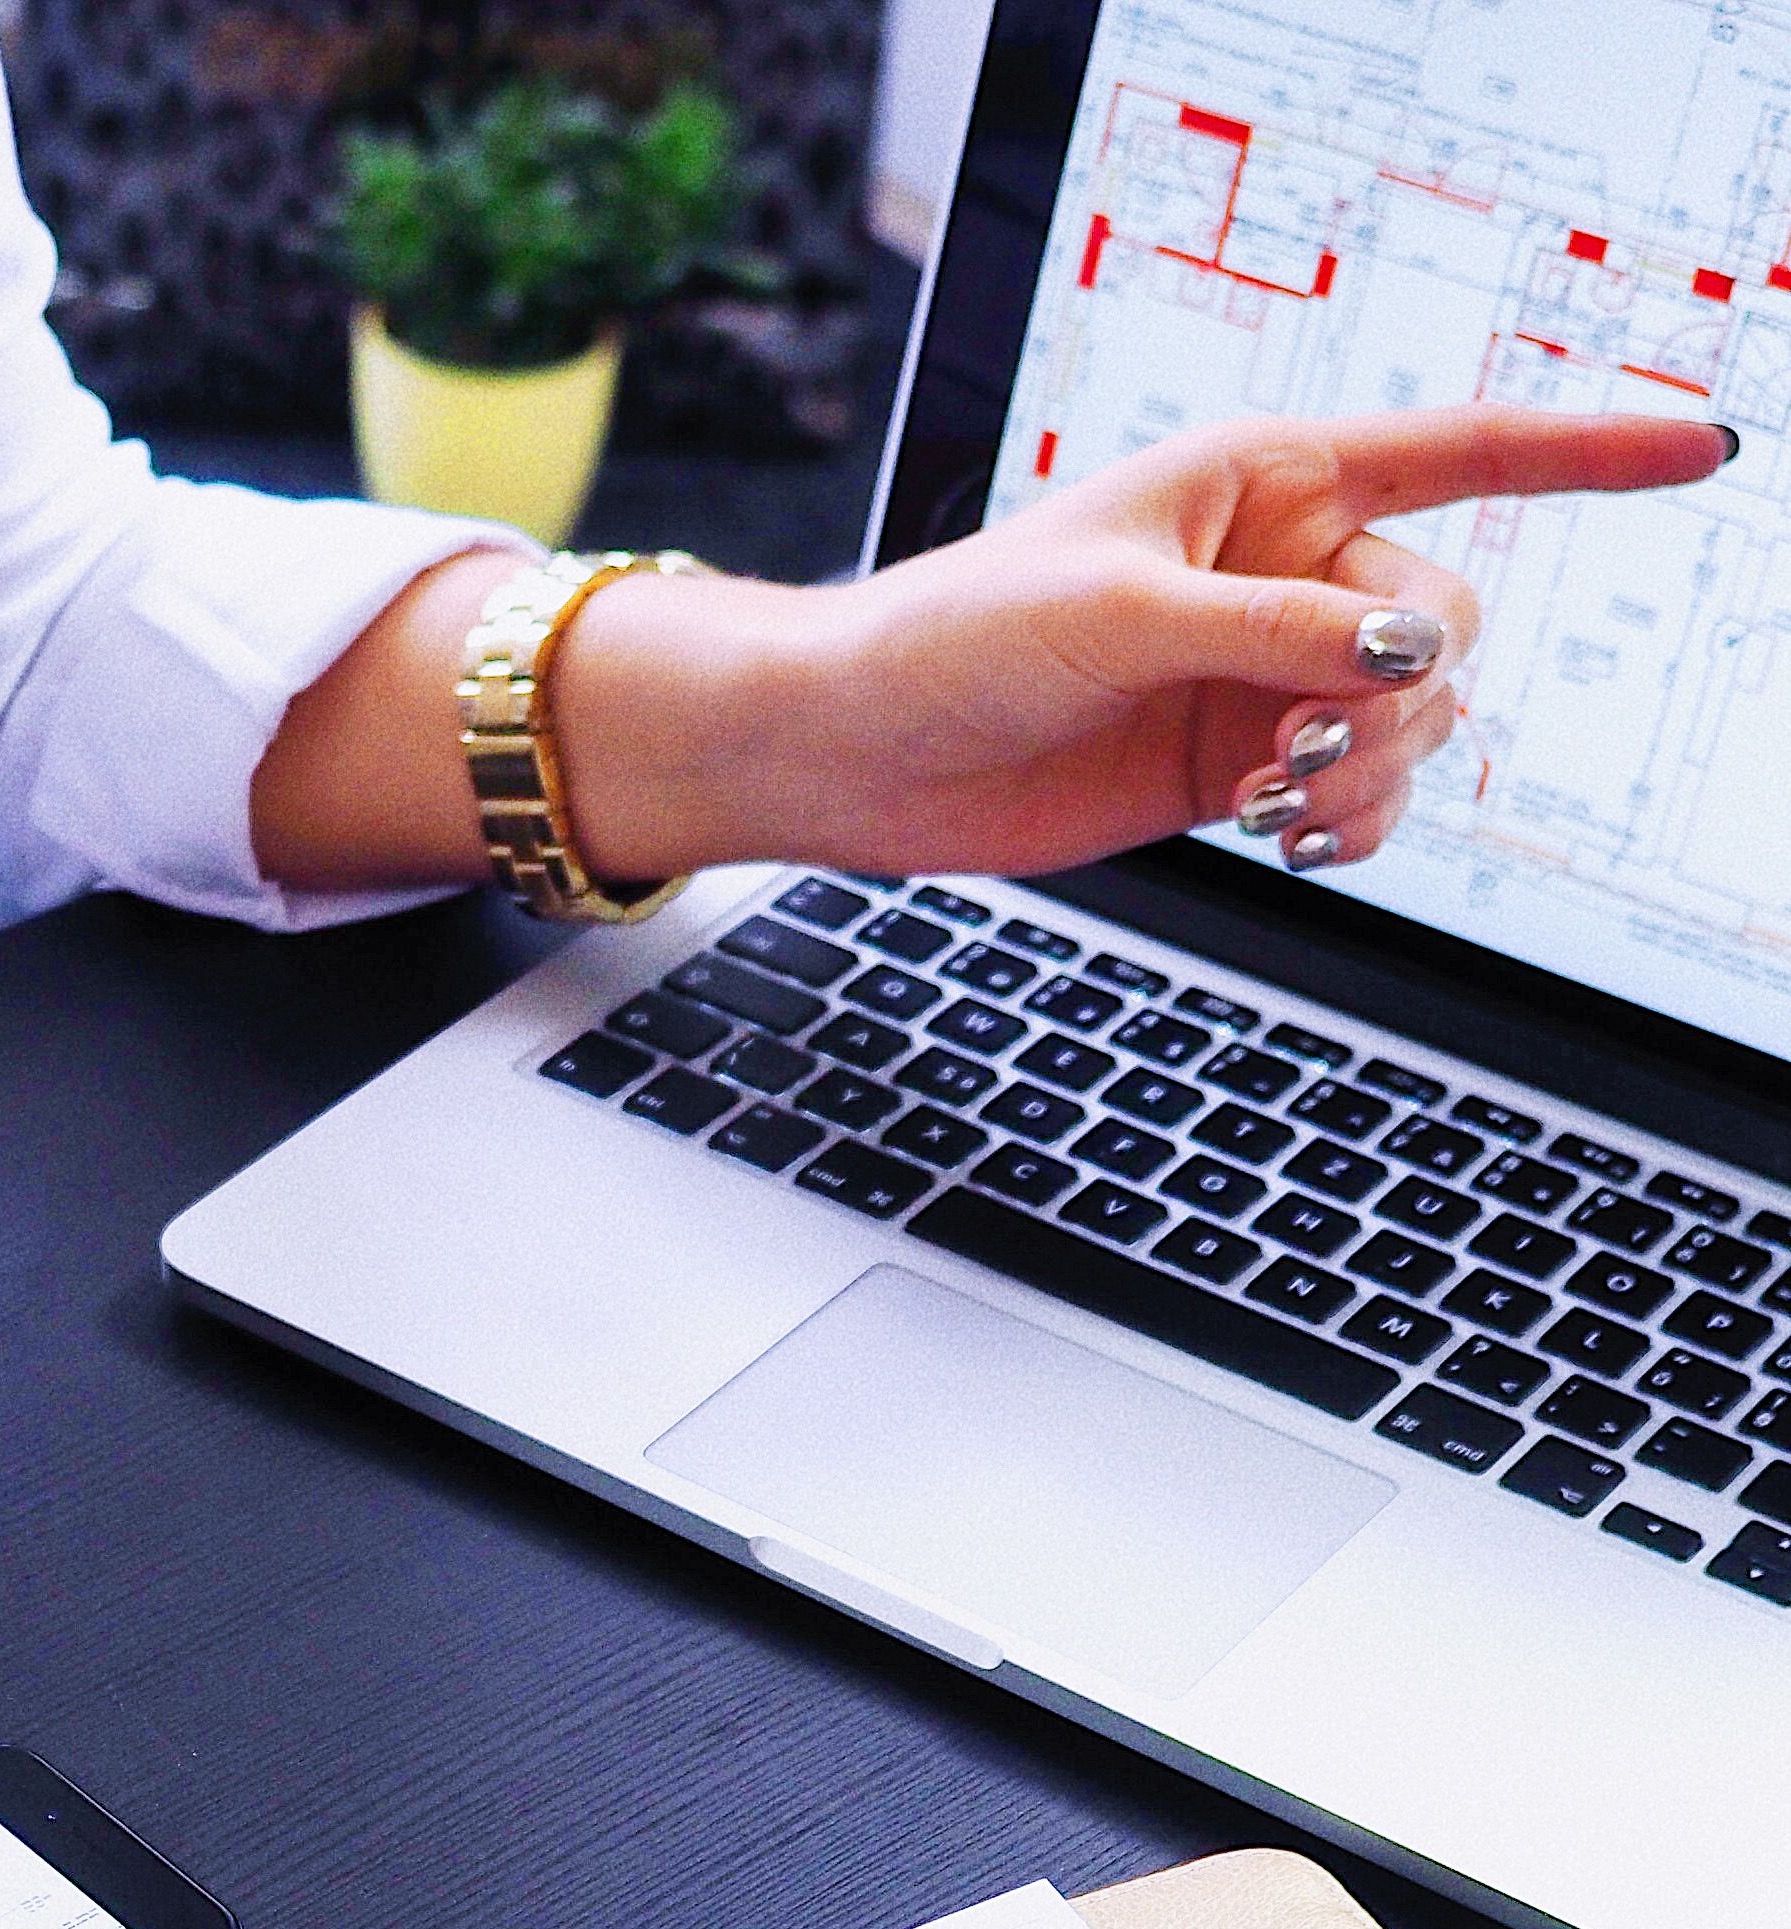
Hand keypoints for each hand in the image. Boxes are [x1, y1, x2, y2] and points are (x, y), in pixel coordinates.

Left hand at [562, 405, 1736, 882]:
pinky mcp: (1240, 760)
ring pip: (1412, 719)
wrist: (862, 752)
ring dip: (1373, 769)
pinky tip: (1299, 841)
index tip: (1708, 447)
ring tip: (1275, 800)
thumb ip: (1275, 634)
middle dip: (1400, 693)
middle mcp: (1286, 569)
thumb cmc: (958, 640)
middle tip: (1296, 751)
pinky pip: (1362, 794)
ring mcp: (1268, 671)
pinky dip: (1354, 824)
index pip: (1466, 449)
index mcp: (1269, 478)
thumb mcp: (1122, 618)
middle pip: (1444, 621)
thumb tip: (1407, 656)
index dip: (1592, 449)